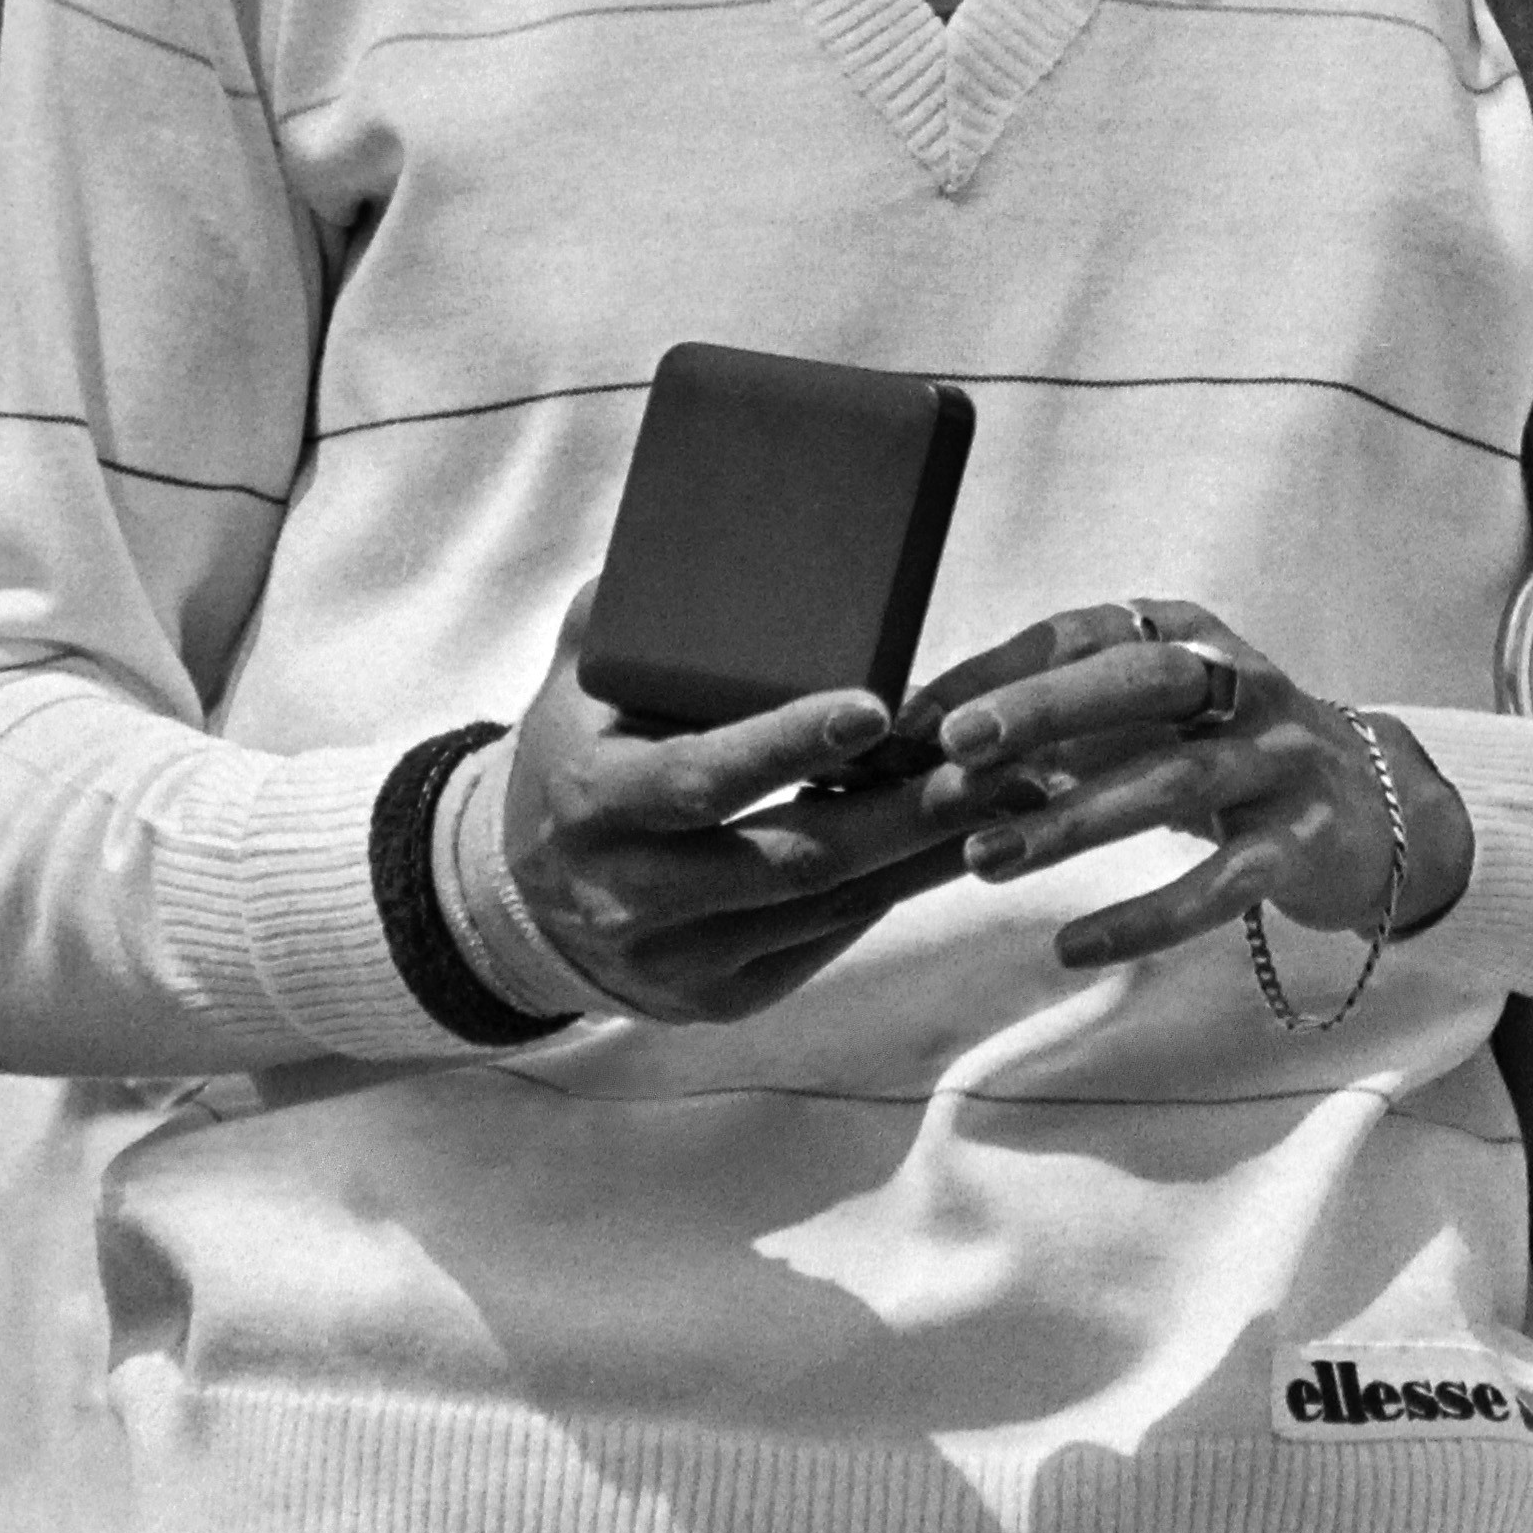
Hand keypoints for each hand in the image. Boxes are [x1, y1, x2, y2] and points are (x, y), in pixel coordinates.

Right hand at [500, 581, 996, 1024]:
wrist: (521, 896)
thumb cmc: (578, 753)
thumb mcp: (581, 682)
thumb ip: (631, 615)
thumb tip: (698, 537)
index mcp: (594, 800)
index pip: (702, 779)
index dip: (790, 747)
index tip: (878, 706)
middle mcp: (630, 892)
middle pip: (792, 858)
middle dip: (905, 810)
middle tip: (997, 761)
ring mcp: (676, 957)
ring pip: (826, 907)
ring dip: (925, 852)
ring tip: (1011, 795)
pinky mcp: (718, 996)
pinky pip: (825, 942)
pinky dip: (894, 891)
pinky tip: (954, 843)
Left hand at [928, 597, 1473, 973]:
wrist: (1372, 812)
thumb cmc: (1223, 757)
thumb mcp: (1151, 720)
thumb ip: (1059, 725)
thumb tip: (925, 750)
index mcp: (1192, 637)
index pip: (1088, 632)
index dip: (1001, 670)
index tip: (918, 720)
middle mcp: (1244, 684)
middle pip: (1144, 681)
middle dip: (1046, 708)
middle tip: (956, 748)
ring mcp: (1282, 761)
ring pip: (1176, 780)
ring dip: (1074, 819)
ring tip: (983, 860)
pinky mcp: (1305, 843)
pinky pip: (1223, 882)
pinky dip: (1147, 916)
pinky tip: (1074, 944)